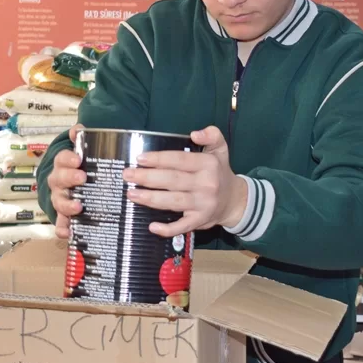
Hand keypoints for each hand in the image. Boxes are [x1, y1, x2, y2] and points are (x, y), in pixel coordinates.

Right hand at [47, 124, 85, 238]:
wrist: (75, 181)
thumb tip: (79, 129)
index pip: (61, 159)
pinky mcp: (65, 216)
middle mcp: (58, 182)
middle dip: (69, 178)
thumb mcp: (83, 150)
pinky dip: (62, 229)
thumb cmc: (81, 165)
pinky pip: (61, 223)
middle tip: (82, 178)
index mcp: (63, 165)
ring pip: (59, 202)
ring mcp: (60, 199)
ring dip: (67, 205)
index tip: (79, 159)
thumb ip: (81, 138)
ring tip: (78, 207)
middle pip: (59, 180)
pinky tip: (67, 234)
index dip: (68, 159)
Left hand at [123, 126, 247, 237]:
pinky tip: (152, 227)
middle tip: (127, 175)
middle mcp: (206, 184)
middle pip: (172, 180)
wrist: (235, 201)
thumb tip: (196, 133)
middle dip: (147, 178)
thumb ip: (212, 135)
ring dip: (150, 199)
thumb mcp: (220, 149)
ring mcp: (203, 204)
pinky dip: (167, 229)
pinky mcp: (200, 221)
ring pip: (173, 202)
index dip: (159, 159)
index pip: (179, 160)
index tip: (140, 159)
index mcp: (208, 165)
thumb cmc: (219, 173)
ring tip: (131, 194)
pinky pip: (182, 227)